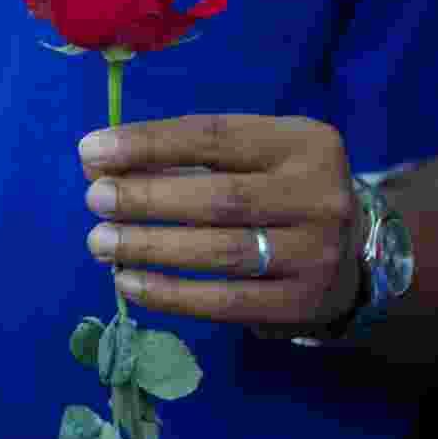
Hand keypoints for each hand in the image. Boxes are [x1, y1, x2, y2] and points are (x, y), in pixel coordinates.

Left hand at [79, 114, 365, 339]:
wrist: (345, 255)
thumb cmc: (272, 193)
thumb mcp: (242, 159)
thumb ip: (176, 157)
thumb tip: (96, 162)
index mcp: (303, 142)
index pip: (214, 136)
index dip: (148, 143)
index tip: (91, 150)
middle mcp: (320, 194)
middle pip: (219, 197)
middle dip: (146, 197)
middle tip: (94, 199)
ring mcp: (317, 252)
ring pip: (221, 252)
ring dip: (150, 246)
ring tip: (99, 242)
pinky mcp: (302, 302)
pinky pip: (225, 301)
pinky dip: (169, 294)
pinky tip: (128, 283)